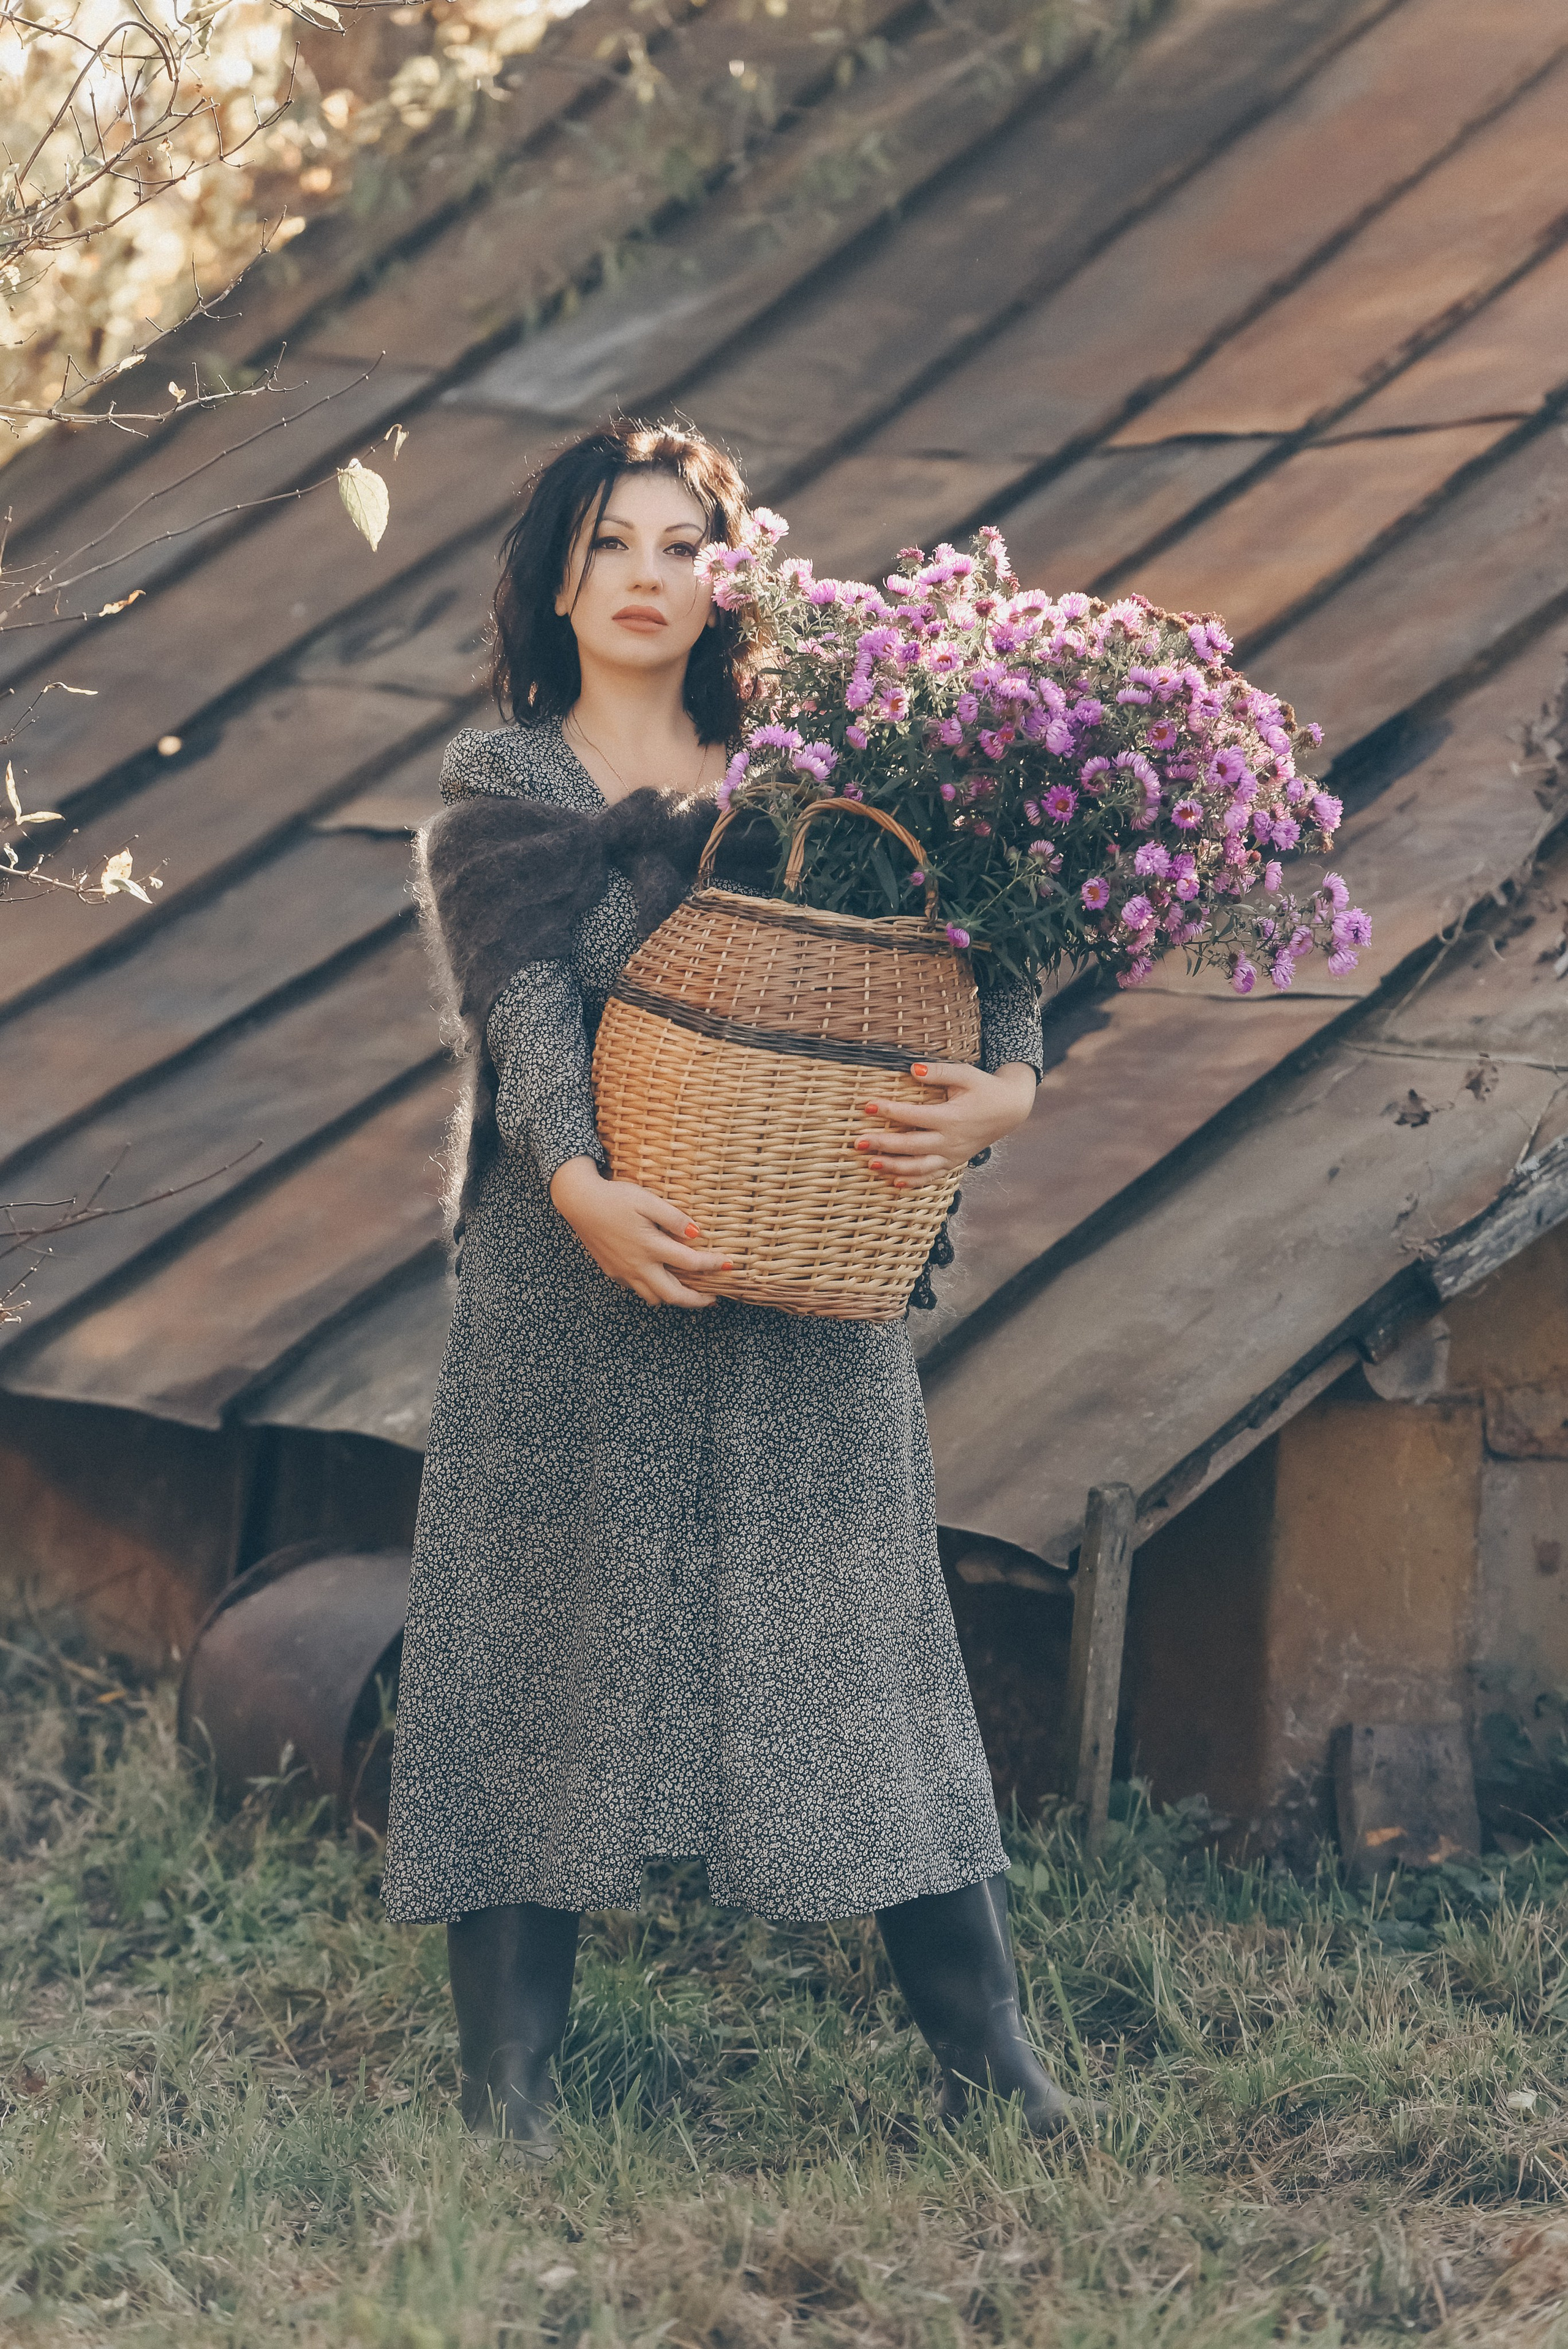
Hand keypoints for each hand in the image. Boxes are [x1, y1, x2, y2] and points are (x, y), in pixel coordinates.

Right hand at [549, 1157, 730, 1306]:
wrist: (579, 1202)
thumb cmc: (615, 1198)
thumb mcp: (647, 1201)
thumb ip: (673, 1218)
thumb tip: (696, 1233)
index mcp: (650, 1247)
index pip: (690, 1264)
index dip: (713, 1266)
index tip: (730, 1265)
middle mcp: (638, 1265)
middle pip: (674, 1295)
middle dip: (697, 1301)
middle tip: (713, 1298)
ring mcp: (624, 1272)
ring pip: (654, 1297)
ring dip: (674, 1298)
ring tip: (689, 1292)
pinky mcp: (612, 1271)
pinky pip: (637, 1289)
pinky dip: (653, 1290)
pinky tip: (660, 1278)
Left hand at [854, 1061, 1036, 1186]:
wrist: (1010, 1110)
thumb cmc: (984, 1088)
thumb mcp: (965, 1075)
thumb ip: (939, 1072)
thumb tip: (913, 1069)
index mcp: (951, 1117)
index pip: (913, 1115)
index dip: (889, 1110)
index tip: (867, 1105)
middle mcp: (950, 1140)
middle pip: (911, 1146)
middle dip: (883, 1144)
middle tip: (858, 1141)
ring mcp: (952, 1155)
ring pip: (919, 1167)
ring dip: (893, 1167)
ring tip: (871, 1163)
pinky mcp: (954, 1162)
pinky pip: (932, 1177)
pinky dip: (913, 1182)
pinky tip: (894, 1182)